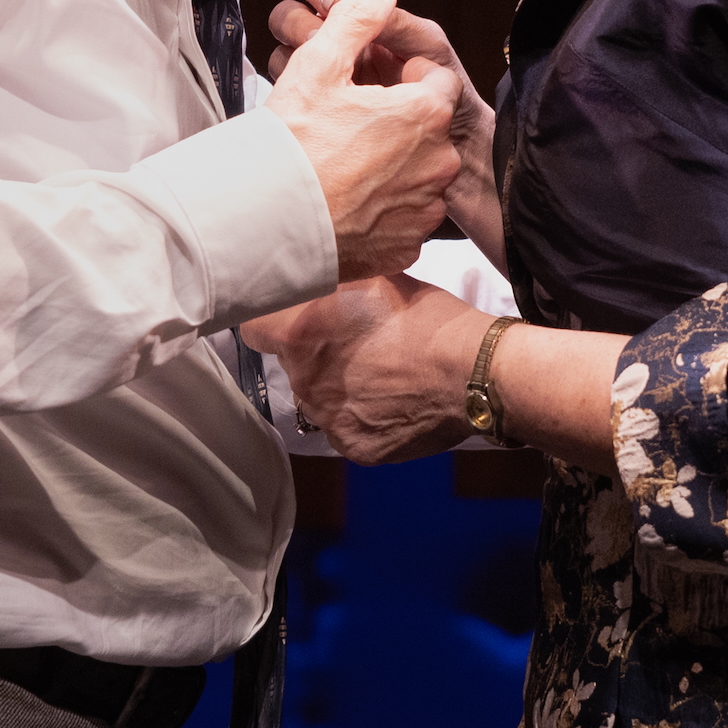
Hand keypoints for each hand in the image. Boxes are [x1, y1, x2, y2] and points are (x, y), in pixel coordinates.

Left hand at [241, 278, 482, 463]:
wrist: (472, 373)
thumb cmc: (428, 319)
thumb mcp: (375, 281)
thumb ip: (334, 284)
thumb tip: (317, 280)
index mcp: (301, 337)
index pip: (255, 330)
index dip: (272, 321)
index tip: (290, 320)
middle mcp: (305, 383)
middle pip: (294, 365)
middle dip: (318, 353)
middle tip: (359, 342)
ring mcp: (330, 420)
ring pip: (321, 399)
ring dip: (340, 386)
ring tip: (382, 373)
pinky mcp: (355, 447)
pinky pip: (347, 428)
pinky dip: (364, 416)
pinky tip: (393, 400)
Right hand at [263, 0, 461, 280]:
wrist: (267, 224)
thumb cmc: (292, 143)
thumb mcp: (318, 65)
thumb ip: (356, 21)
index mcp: (426, 114)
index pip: (437, 84)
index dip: (404, 83)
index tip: (371, 93)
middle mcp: (439, 162)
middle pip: (429, 132)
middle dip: (400, 128)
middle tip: (351, 132)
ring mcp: (425, 208)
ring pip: (420, 177)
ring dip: (395, 171)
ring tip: (346, 171)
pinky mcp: (408, 246)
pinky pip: (405, 219)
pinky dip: (385, 213)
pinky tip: (349, 205)